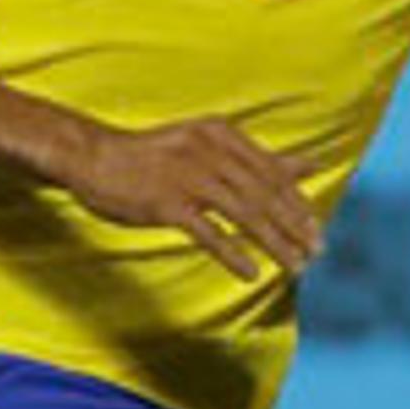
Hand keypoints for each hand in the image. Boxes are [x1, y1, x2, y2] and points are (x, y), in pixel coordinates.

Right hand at [68, 114, 324, 280]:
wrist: (93, 158)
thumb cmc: (155, 157)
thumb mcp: (210, 148)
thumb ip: (261, 160)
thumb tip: (314, 163)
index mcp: (224, 134)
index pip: (274, 173)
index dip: (298, 205)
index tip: (316, 233)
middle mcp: (210, 150)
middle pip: (264, 195)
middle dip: (294, 227)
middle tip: (315, 254)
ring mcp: (188, 175)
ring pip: (245, 214)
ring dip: (273, 244)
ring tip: (293, 267)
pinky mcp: (167, 202)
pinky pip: (209, 232)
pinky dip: (233, 254)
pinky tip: (251, 273)